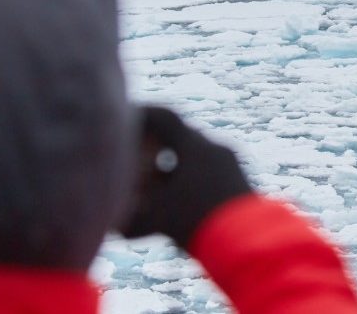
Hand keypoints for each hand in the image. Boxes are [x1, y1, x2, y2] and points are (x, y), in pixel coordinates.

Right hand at [119, 107, 251, 248]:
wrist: (248, 241)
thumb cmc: (197, 224)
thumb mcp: (156, 220)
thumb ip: (128, 219)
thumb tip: (108, 224)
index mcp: (194, 147)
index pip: (164, 117)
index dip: (143, 115)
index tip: (128, 119)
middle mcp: (215, 148)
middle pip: (181, 138)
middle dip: (157, 146)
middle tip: (139, 155)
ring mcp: (231, 163)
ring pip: (197, 156)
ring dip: (176, 166)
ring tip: (159, 182)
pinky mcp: (241, 180)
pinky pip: (212, 170)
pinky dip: (193, 178)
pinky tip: (182, 197)